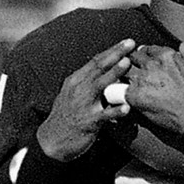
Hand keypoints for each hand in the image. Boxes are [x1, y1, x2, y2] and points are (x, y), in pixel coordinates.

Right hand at [37, 38, 135, 160]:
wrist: (52, 141)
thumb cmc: (66, 116)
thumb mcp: (72, 94)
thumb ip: (88, 82)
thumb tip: (106, 70)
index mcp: (76, 81)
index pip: (96, 61)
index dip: (112, 50)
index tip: (127, 42)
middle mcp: (79, 89)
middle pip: (99, 67)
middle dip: (115, 54)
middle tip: (131, 43)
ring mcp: (83, 105)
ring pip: (100, 86)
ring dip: (114, 73)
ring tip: (127, 63)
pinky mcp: (88, 122)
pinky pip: (103, 116)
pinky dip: (115, 111)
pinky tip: (126, 108)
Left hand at [126, 43, 183, 132]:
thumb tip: (181, 45)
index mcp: (165, 56)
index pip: (148, 49)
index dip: (147, 54)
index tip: (145, 59)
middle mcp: (151, 65)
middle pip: (134, 57)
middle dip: (133, 62)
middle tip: (133, 68)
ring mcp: (141, 80)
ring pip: (124, 72)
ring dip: (125, 76)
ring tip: (124, 82)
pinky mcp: (134, 96)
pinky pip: (119, 90)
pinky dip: (120, 92)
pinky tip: (120, 96)